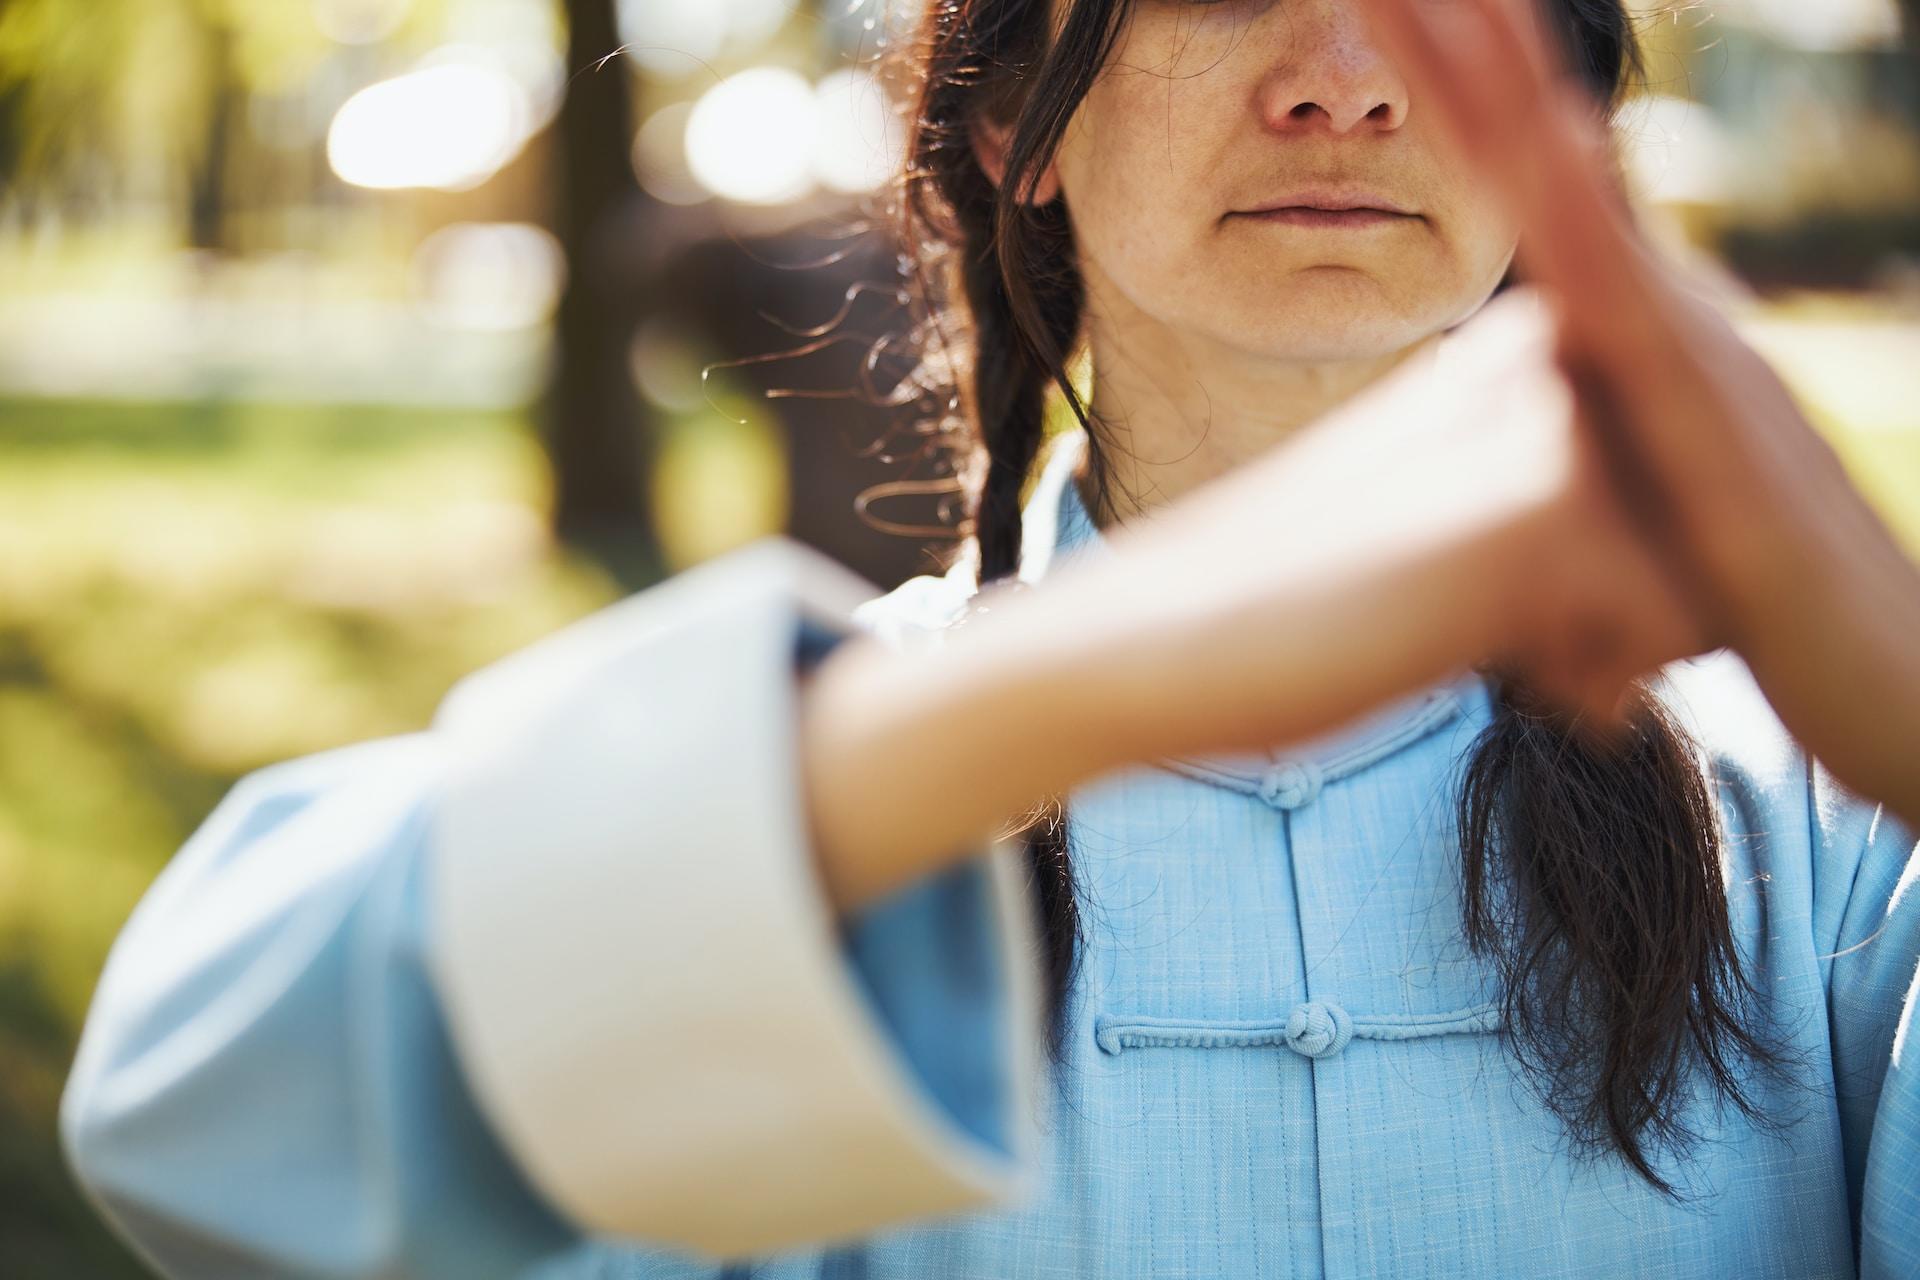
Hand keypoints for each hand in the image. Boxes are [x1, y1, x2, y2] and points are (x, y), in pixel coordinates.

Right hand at [803, 288, 1705, 910]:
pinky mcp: (1535, 510)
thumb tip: (1688, 568)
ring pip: (1703, 577)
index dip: (1626, 567)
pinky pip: (1668, 626)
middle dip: (1638, 611)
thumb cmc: (1283, 611)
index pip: (1677, 476)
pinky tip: (1520, 690)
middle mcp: (1539, 360)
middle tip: (1526, 647)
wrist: (1153, 647)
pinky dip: (1596, 687)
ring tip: (1520, 663)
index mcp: (1512, 352)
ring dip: (1626, 650)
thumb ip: (1540, 500)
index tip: (1513, 600)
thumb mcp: (1432, 526)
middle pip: (1706, 528)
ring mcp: (1540, 425)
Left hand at [1357, 0, 1919, 824]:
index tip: (1390, 8)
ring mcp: (1694, 362)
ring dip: (1511, 104)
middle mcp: (1665, 323)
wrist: (1891, 681)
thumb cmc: (1746, 606)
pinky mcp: (1714, 430)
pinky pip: (1637, 310)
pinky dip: (1587, 222)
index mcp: (1626, 338)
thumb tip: (1516, 432)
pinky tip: (1539, 144)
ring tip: (1449, 0)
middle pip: (1543, 169)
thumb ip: (1563, 456)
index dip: (1456, 102)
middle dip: (1473, 60)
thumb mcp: (1623, 520)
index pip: (1520, 195)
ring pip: (1583, 211)